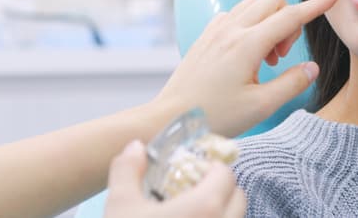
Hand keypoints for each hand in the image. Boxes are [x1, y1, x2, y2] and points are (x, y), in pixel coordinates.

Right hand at [104, 141, 245, 217]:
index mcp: (206, 206)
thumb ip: (127, 170)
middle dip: (221, 191)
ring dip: (222, 215)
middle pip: (238, 199)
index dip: (210, 169)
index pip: (226, 175)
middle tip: (193, 195)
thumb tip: (136, 146)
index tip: (193, 174)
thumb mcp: (119, 205)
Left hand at [155, 0, 339, 136]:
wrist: (171, 119)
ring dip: (268, 22)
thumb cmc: (215, 116)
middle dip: (288, 23)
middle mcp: (230, 30)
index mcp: (247, 45)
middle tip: (280, 58)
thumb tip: (312, 67)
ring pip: (253, 5)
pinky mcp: (205, 36)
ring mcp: (215, 30)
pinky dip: (249, 24)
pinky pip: (234, 14)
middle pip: (273, 2)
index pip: (291, 16)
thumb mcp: (261, 106)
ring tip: (263, 58)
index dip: (316, 6)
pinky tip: (245, 54)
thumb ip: (291, 83)